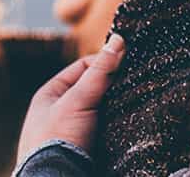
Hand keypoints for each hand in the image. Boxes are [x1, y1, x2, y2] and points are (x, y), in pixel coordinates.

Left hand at [16, 34, 124, 162]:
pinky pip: (109, 131)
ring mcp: (74, 131)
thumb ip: (99, 72)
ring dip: (119, 108)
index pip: (82, 68)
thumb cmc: (56, 140)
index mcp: (50, 95)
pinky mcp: (88, 149)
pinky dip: (120, 126)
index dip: (104, 63)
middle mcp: (61, 111)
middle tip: (136, 82)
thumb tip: (118, 40)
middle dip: (114, 87)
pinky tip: (133, 122)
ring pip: (104, 111)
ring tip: (139, 101)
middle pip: (95, 90)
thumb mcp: (77, 100)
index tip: (127, 62)